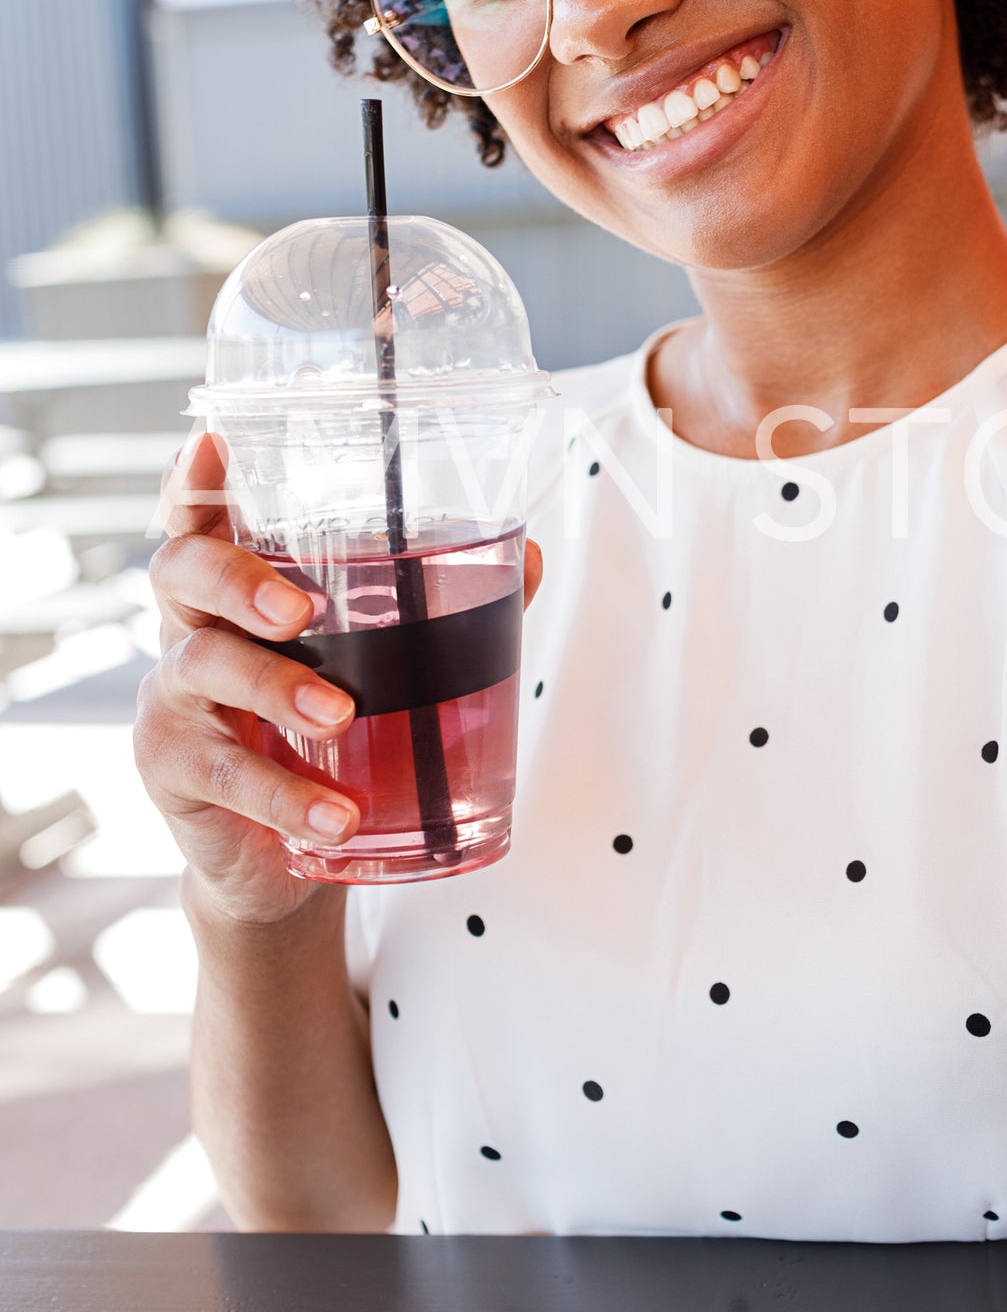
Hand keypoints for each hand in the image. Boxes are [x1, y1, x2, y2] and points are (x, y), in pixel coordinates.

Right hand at [134, 435, 542, 925]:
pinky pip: (224, 772)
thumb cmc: (321, 744)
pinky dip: (286, 795)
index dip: (196, 482)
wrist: (278, 866)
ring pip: (205, 666)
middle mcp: (191, 630)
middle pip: (181, 571)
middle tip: (300, 612)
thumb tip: (529, 555)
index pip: (202, 521)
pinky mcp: (172, 771)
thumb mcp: (375, 673)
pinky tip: (335, 815)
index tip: (212, 444)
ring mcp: (174, 699)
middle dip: (237, 579)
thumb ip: (443, 612)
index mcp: (237, 593)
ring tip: (339, 716)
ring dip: (276, 688)